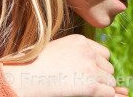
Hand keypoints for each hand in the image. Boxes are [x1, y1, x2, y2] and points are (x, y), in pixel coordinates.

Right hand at [3, 34, 127, 96]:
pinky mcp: (90, 85)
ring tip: (86, 91)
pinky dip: (104, 96)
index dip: (98, 65)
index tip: (89, 73)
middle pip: (108, 67)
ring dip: (102, 87)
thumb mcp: (58, 49)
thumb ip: (75, 52)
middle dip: (101, 76)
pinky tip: (93, 96)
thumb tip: (85, 64)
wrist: (22, 78)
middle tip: (86, 84)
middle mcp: (88, 52)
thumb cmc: (34, 66)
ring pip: (110, 80)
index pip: (104, 53)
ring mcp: (90, 68)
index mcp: (81, 41)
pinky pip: (108, 92)